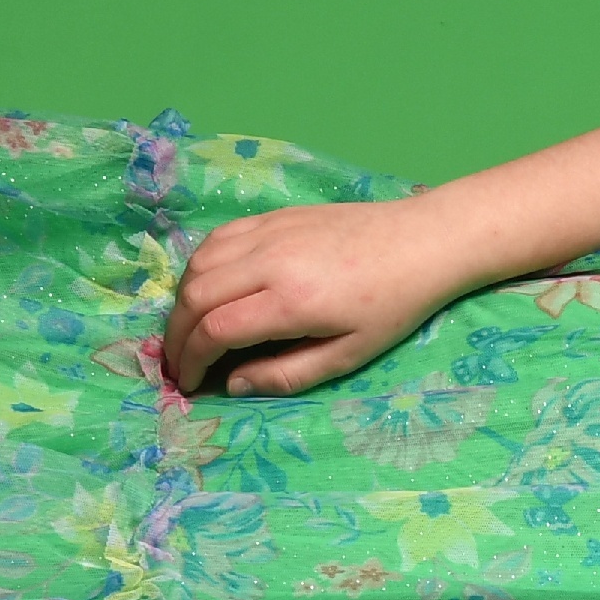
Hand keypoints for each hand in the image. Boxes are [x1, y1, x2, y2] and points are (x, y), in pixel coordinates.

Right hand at [163, 194, 475, 398]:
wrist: (422, 241)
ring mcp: (269, 232)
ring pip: (199, 263)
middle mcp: (271, 261)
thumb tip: (233, 384)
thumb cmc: (392, 306)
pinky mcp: (273, 216)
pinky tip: (208, 289)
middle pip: (195, 295)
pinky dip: (201, 266)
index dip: (193, 360)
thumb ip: (287, 375)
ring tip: (191, 331)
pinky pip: (218, 238)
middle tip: (180, 364)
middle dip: (177, 335)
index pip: (215, 329)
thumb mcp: (348, 356)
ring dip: (184, 300)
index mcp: (292, 301)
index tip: (190, 384)